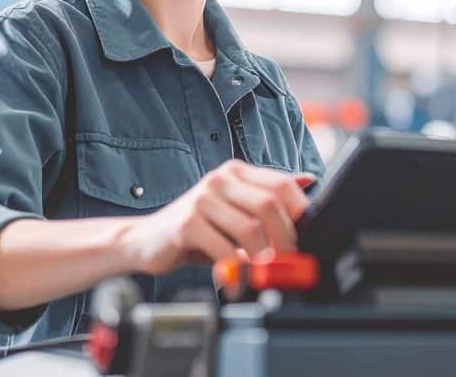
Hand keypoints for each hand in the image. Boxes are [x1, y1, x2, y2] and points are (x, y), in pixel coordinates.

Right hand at [124, 161, 315, 275]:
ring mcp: (202, 198)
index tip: (305, 242)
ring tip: (263, 276)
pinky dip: (236, 272)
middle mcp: (220, 179)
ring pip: (250, 228)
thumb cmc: (196, 229)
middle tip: (288, 266)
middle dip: (285, 240)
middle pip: (270, 204)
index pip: (282, 185)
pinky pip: (224, 249)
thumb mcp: (234, 210)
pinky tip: (235, 283)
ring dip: (263, 259)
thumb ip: (267, 197)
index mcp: (236, 172)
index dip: (300, 215)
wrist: (146, 240)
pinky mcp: (187, 222)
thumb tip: (309, 180)